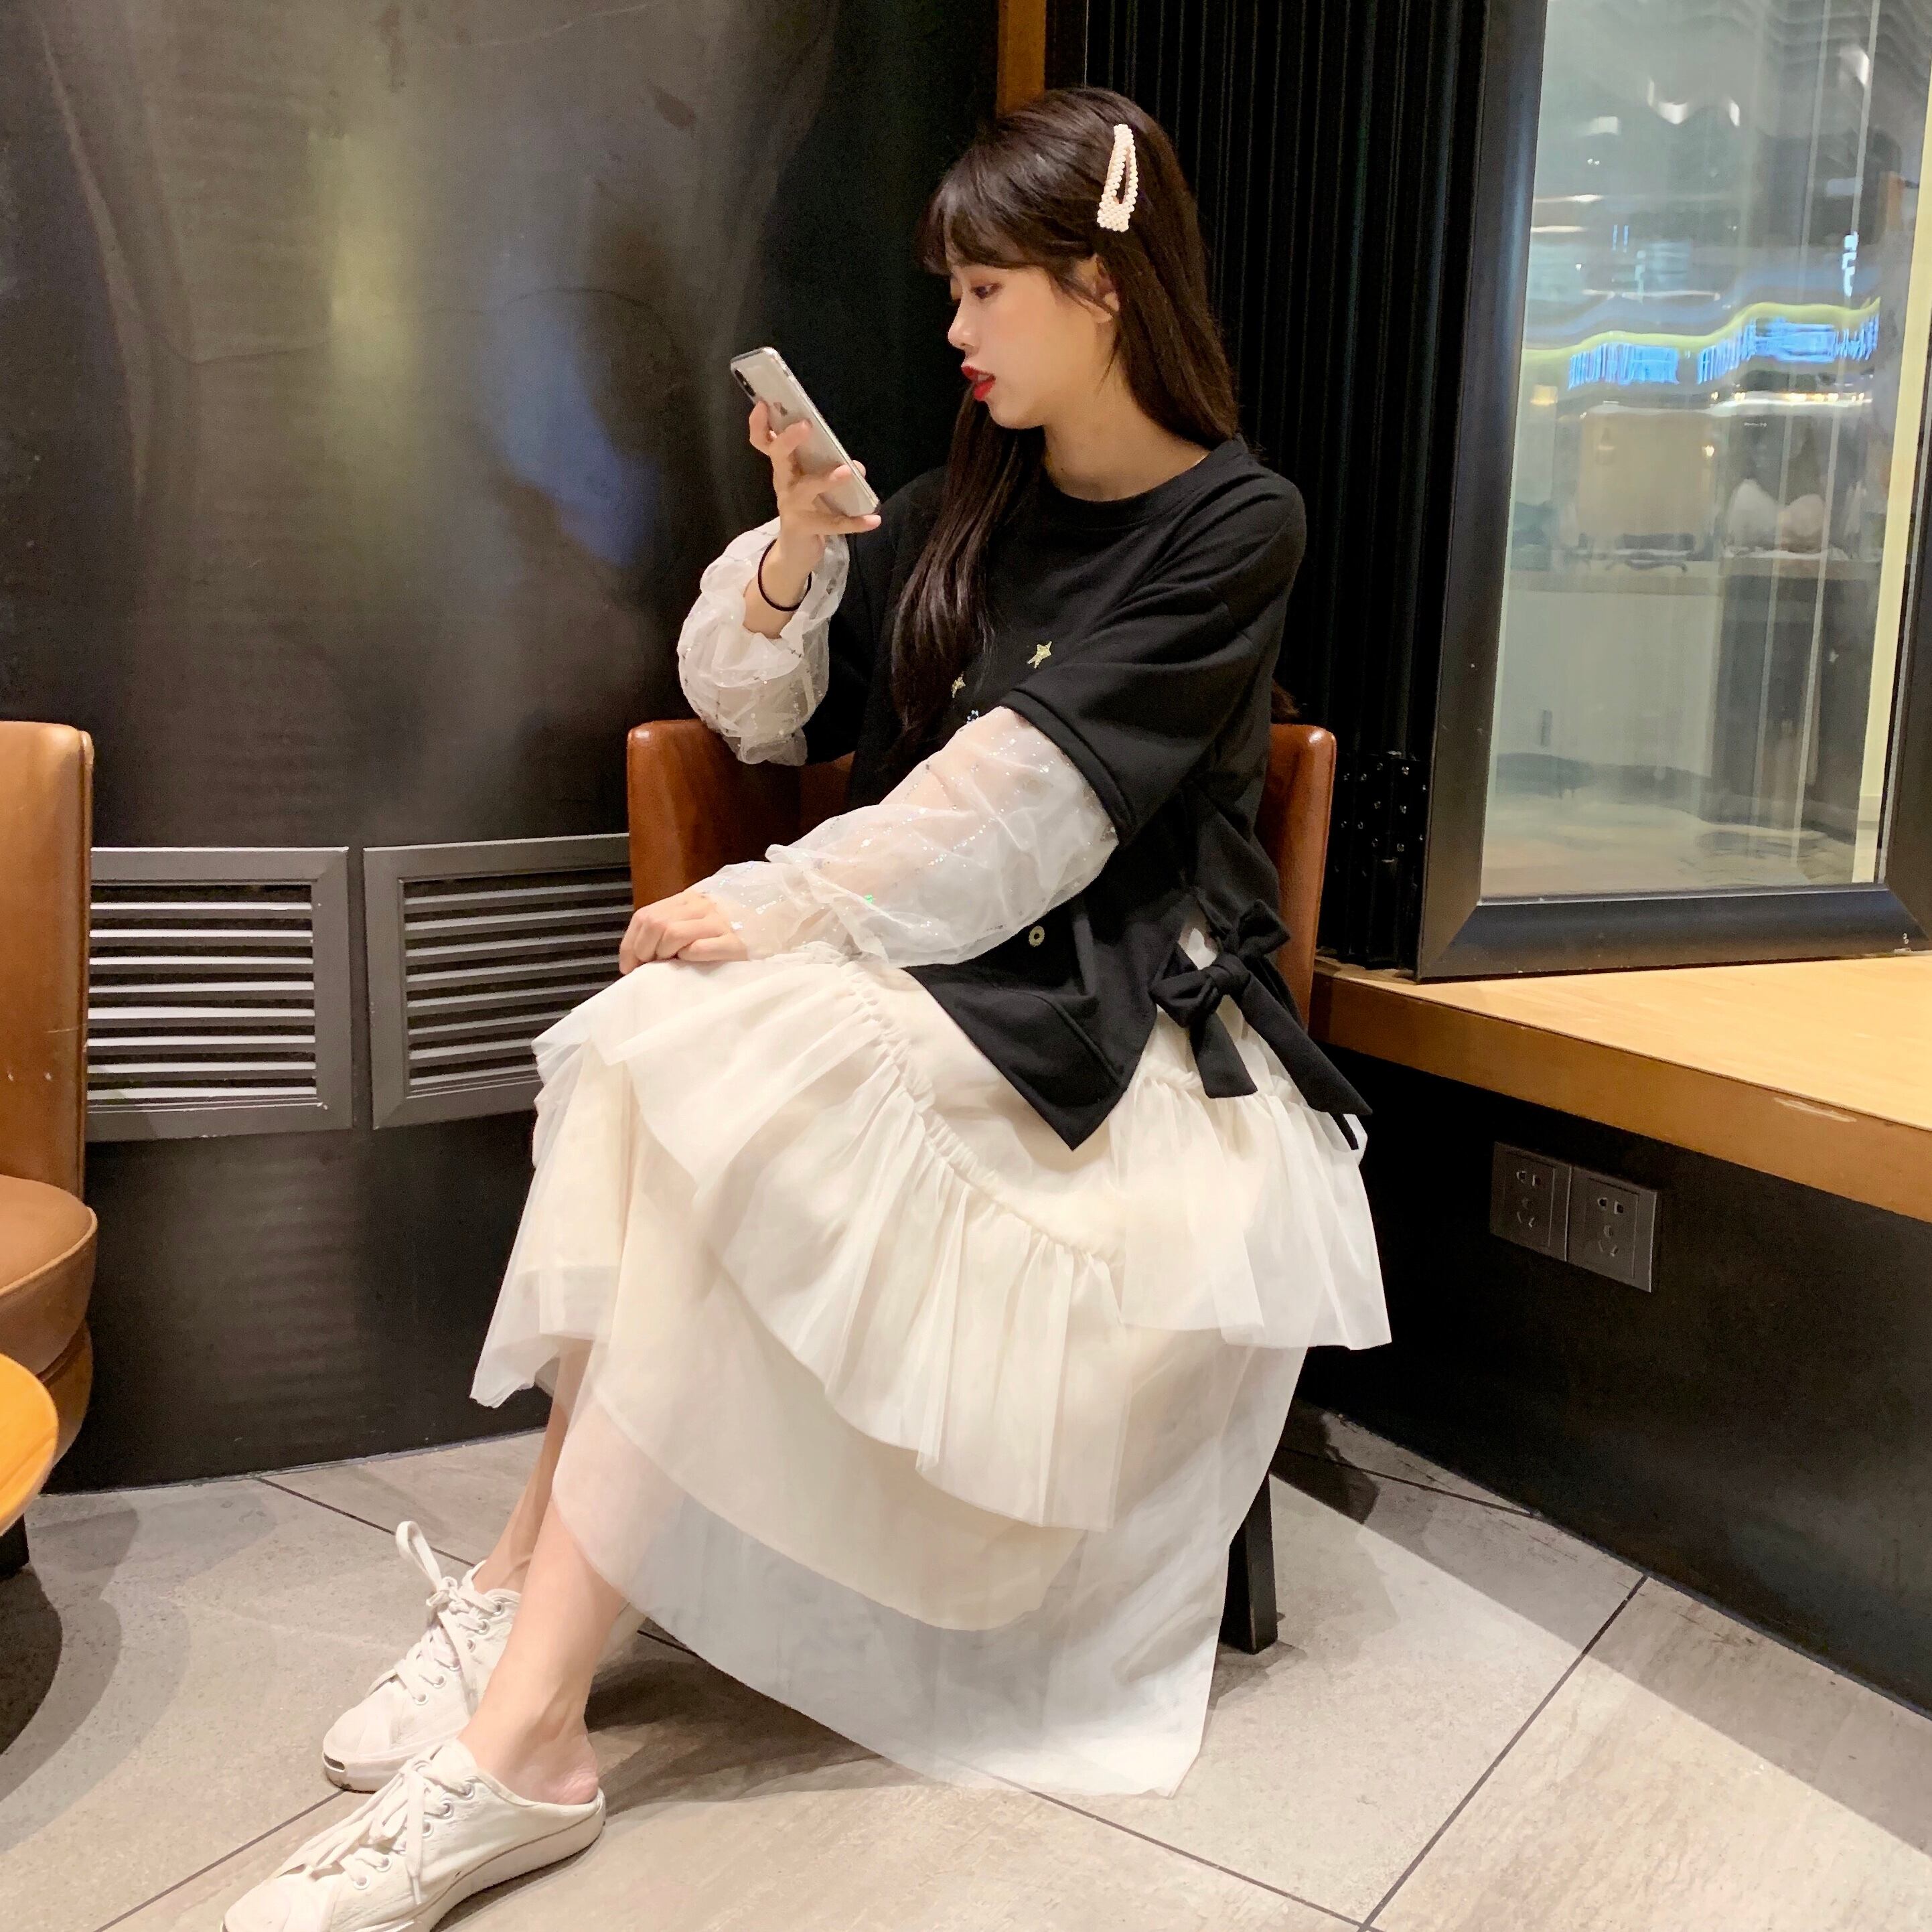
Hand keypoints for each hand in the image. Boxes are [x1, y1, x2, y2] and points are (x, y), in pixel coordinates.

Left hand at [619, 889, 749, 970]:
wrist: (777, 917)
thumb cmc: (734, 925)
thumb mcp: (701, 917)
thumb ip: (675, 924)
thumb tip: (642, 951)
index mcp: (688, 900)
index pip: (645, 916)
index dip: (630, 943)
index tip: (630, 965)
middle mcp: (700, 907)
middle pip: (655, 924)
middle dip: (643, 951)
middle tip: (649, 968)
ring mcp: (718, 923)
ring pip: (672, 933)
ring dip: (663, 953)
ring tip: (671, 964)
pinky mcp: (735, 942)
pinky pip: (700, 948)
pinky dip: (688, 957)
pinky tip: (691, 963)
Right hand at [749, 402, 880, 602]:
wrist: (796, 552)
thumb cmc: (807, 510)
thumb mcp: (817, 486)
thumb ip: (834, 470)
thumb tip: (857, 467)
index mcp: (784, 468)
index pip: (765, 442)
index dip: (760, 424)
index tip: (762, 403)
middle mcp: (784, 483)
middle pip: (778, 457)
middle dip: (789, 440)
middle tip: (806, 425)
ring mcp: (791, 506)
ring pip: (805, 489)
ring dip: (826, 479)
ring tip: (846, 472)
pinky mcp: (804, 528)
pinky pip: (831, 524)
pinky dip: (854, 522)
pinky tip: (874, 520)